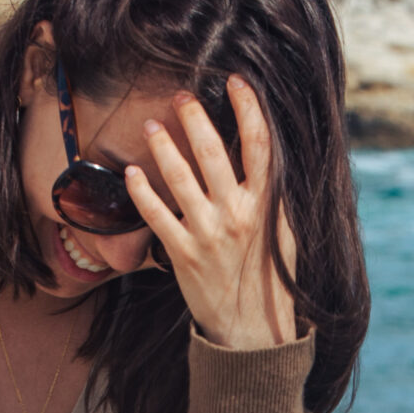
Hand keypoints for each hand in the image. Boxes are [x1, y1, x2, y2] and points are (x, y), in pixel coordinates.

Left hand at [127, 76, 298, 349]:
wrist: (253, 330)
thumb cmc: (270, 278)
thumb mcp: (282, 232)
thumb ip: (271, 195)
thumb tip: (262, 155)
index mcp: (267, 204)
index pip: (259, 144)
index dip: (248, 108)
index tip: (236, 82)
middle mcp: (238, 213)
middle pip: (214, 151)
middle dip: (195, 118)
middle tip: (181, 97)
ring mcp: (209, 232)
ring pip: (180, 176)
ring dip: (163, 145)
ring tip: (151, 125)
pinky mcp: (183, 253)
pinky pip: (156, 214)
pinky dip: (142, 190)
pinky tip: (131, 172)